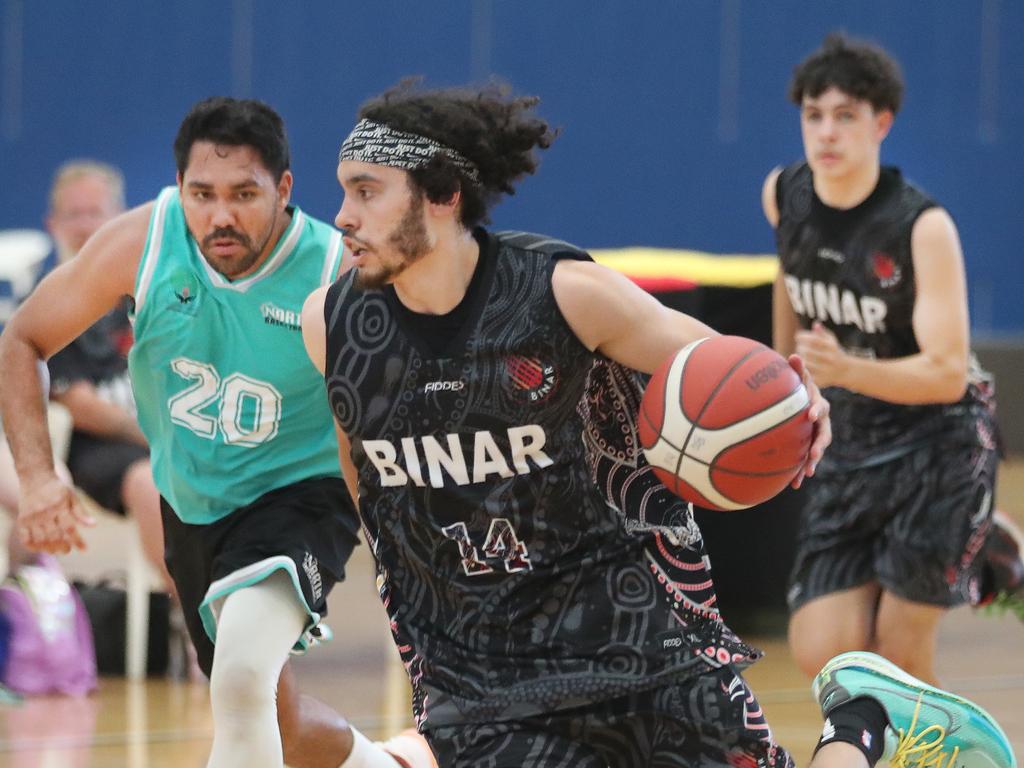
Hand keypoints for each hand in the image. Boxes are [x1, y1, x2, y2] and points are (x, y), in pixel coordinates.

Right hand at [16, 474, 95, 553]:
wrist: (35, 477)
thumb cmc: (57, 488)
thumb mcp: (72, 496)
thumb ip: (81, 512)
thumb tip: (94, 525)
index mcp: (60, 506)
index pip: (70, 528)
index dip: (77, 541)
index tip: (84, 549)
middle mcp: (45, 512)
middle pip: (54, 537)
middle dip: (63, 547)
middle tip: (67, 550)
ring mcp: (32, 517)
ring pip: (40, 540)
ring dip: (49, 549)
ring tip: (55, 550)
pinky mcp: (22, 520)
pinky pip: (25, 538)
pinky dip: (33, 547)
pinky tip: (40, 548)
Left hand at [787, 354, 830, 488]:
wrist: (794, 399)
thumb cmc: (795, 387)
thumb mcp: (797, 378)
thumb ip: (797, 369)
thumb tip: (795, 355)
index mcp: (818, 405)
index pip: (821, 407)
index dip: (817, 410)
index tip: (810, 415)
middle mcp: (819, 422)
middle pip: (824, 433)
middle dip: (820, 444)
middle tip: (815, 453)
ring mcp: (813, 435)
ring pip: (816, 449)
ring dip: (812, 461)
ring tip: (808, 472)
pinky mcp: (805, 446)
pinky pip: (804, 460)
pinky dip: (799, 471)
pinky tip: (794, 485)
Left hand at [794, 321, 846, 387]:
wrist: (845, 371)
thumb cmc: (834, 352)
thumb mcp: (831, 340)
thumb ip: (822, 333)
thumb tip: (816, 324)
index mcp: (831, 346)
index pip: (812, 339)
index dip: (802, 337)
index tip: (798, 337)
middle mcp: (829, 358)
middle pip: (806, 350)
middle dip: (800, 347)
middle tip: (799, 348)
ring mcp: (825, 370)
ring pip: (804, 362)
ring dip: (800, 358)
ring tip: (800, 356)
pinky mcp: (820, 380)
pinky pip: (806, 374)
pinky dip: (802, 369)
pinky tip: (802, 365)